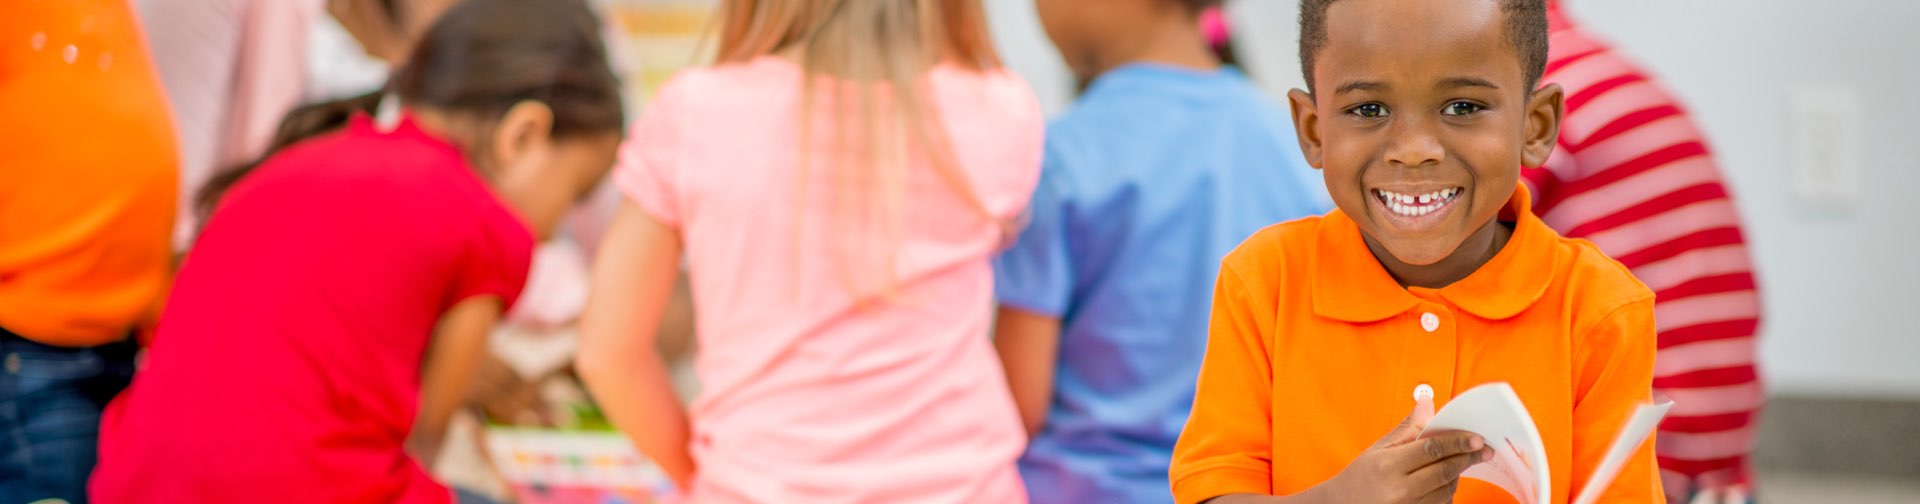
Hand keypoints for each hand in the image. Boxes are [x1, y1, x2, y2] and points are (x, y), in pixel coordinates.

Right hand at [1313, 394, 1493, 502]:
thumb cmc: (1361, 477)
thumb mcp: (1379, 448)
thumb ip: (1408, 428)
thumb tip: (1427, 402)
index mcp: (1388, 466)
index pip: (1431, 449)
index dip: (1457, 441)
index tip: (1476, 437)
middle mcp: (1399, 490)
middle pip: (1444, 471)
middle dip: (1467, 458)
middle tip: (1484, 449)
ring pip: (1446, 490)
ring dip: (1456, 475)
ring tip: (1459, 463)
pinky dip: (1447, 492)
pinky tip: (1443, 482)